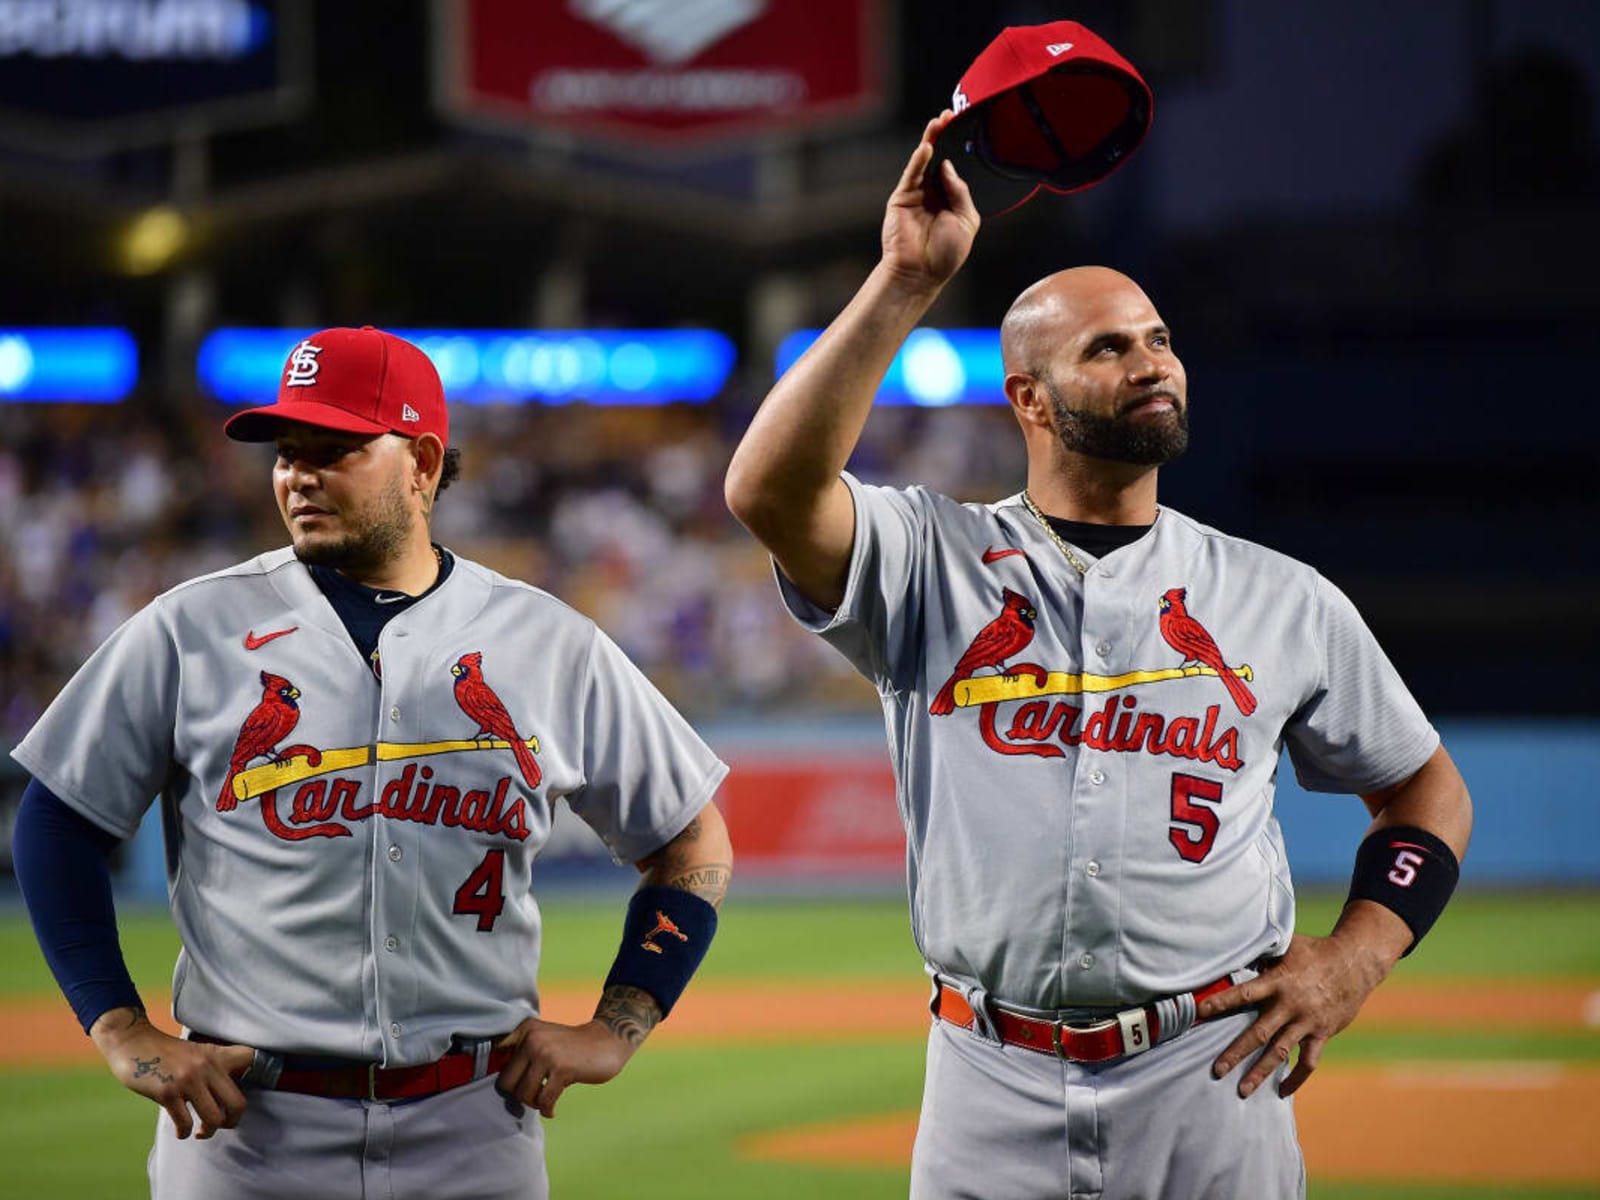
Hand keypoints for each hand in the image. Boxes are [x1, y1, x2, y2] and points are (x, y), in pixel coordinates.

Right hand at [90, 1007, 252, 1138]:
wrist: (132, 1041)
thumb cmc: (164, 1051)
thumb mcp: (196, 1052)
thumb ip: (213, 1066)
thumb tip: (227, 1091)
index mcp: (216, 1055)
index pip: (251, 1058)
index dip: (264, 1071)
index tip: (258, 1085)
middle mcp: (206, 1067)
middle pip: (238, 1103)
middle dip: (232, 1121)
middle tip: (222, 1124)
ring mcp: (188, 1080)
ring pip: (214, 1118)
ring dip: (208, 1131)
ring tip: (200, 1131)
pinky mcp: (167, 1092)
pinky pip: (185, 1123)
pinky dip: (184, 1133)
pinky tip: (181, 1131)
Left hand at [495, 1016, 638, 1119]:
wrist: (608, 1040)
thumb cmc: (572, 1047)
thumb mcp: (544, 1039)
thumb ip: (521, 1053)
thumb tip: (500, 1085)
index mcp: (525, 1029)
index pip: (496, 1058)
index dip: (502, 1076)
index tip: (514, 1085)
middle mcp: (532, 1038)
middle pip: (506, 1083)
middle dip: (519, 1095)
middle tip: (534, 1096)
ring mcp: (546, 1053)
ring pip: (523, 1094)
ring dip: (534, 1103)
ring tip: (545, 1100)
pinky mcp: (562, 1069)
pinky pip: (544, 1100)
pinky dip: (547, 1110)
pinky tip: (553, 1110)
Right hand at [881, 112, 980, 290]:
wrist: (920, 273)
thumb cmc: (945, 254)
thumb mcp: (966, 220)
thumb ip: (961, 192)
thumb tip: (949, 166)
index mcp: (951, 198)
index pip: (954, 166)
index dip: (958, 148)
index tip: (964, 127)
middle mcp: (934, 192)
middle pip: (939, 157)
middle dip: (945, 136)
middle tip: (951, 115)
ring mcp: (917, 193)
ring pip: (924, 161)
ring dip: (932, 140)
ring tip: (939, 122)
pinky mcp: (901, 197)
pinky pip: (912, 174)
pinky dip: (918, 160)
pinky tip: (927, 147)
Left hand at [1197, 916, 1402, 1097]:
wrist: (1355, 963)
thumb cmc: (1315, 951)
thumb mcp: (1287, 945)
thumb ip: (1262, 954)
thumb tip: (1235, 950)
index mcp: (1278, 981)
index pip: (1245, 993)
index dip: (1222, 1002)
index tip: (1200, 1011)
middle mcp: (1291, 1005)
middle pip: (1259, 1033)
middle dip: (1236, 1052)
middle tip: (1216, 1070)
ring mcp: (1307, 1022)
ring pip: (1281, 1052)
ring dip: (1261, 1072)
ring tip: (1243, 1090)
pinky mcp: (1322, 1033)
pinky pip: (1308, 1061)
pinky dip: (1296, 1078)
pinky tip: (1282, 1091)